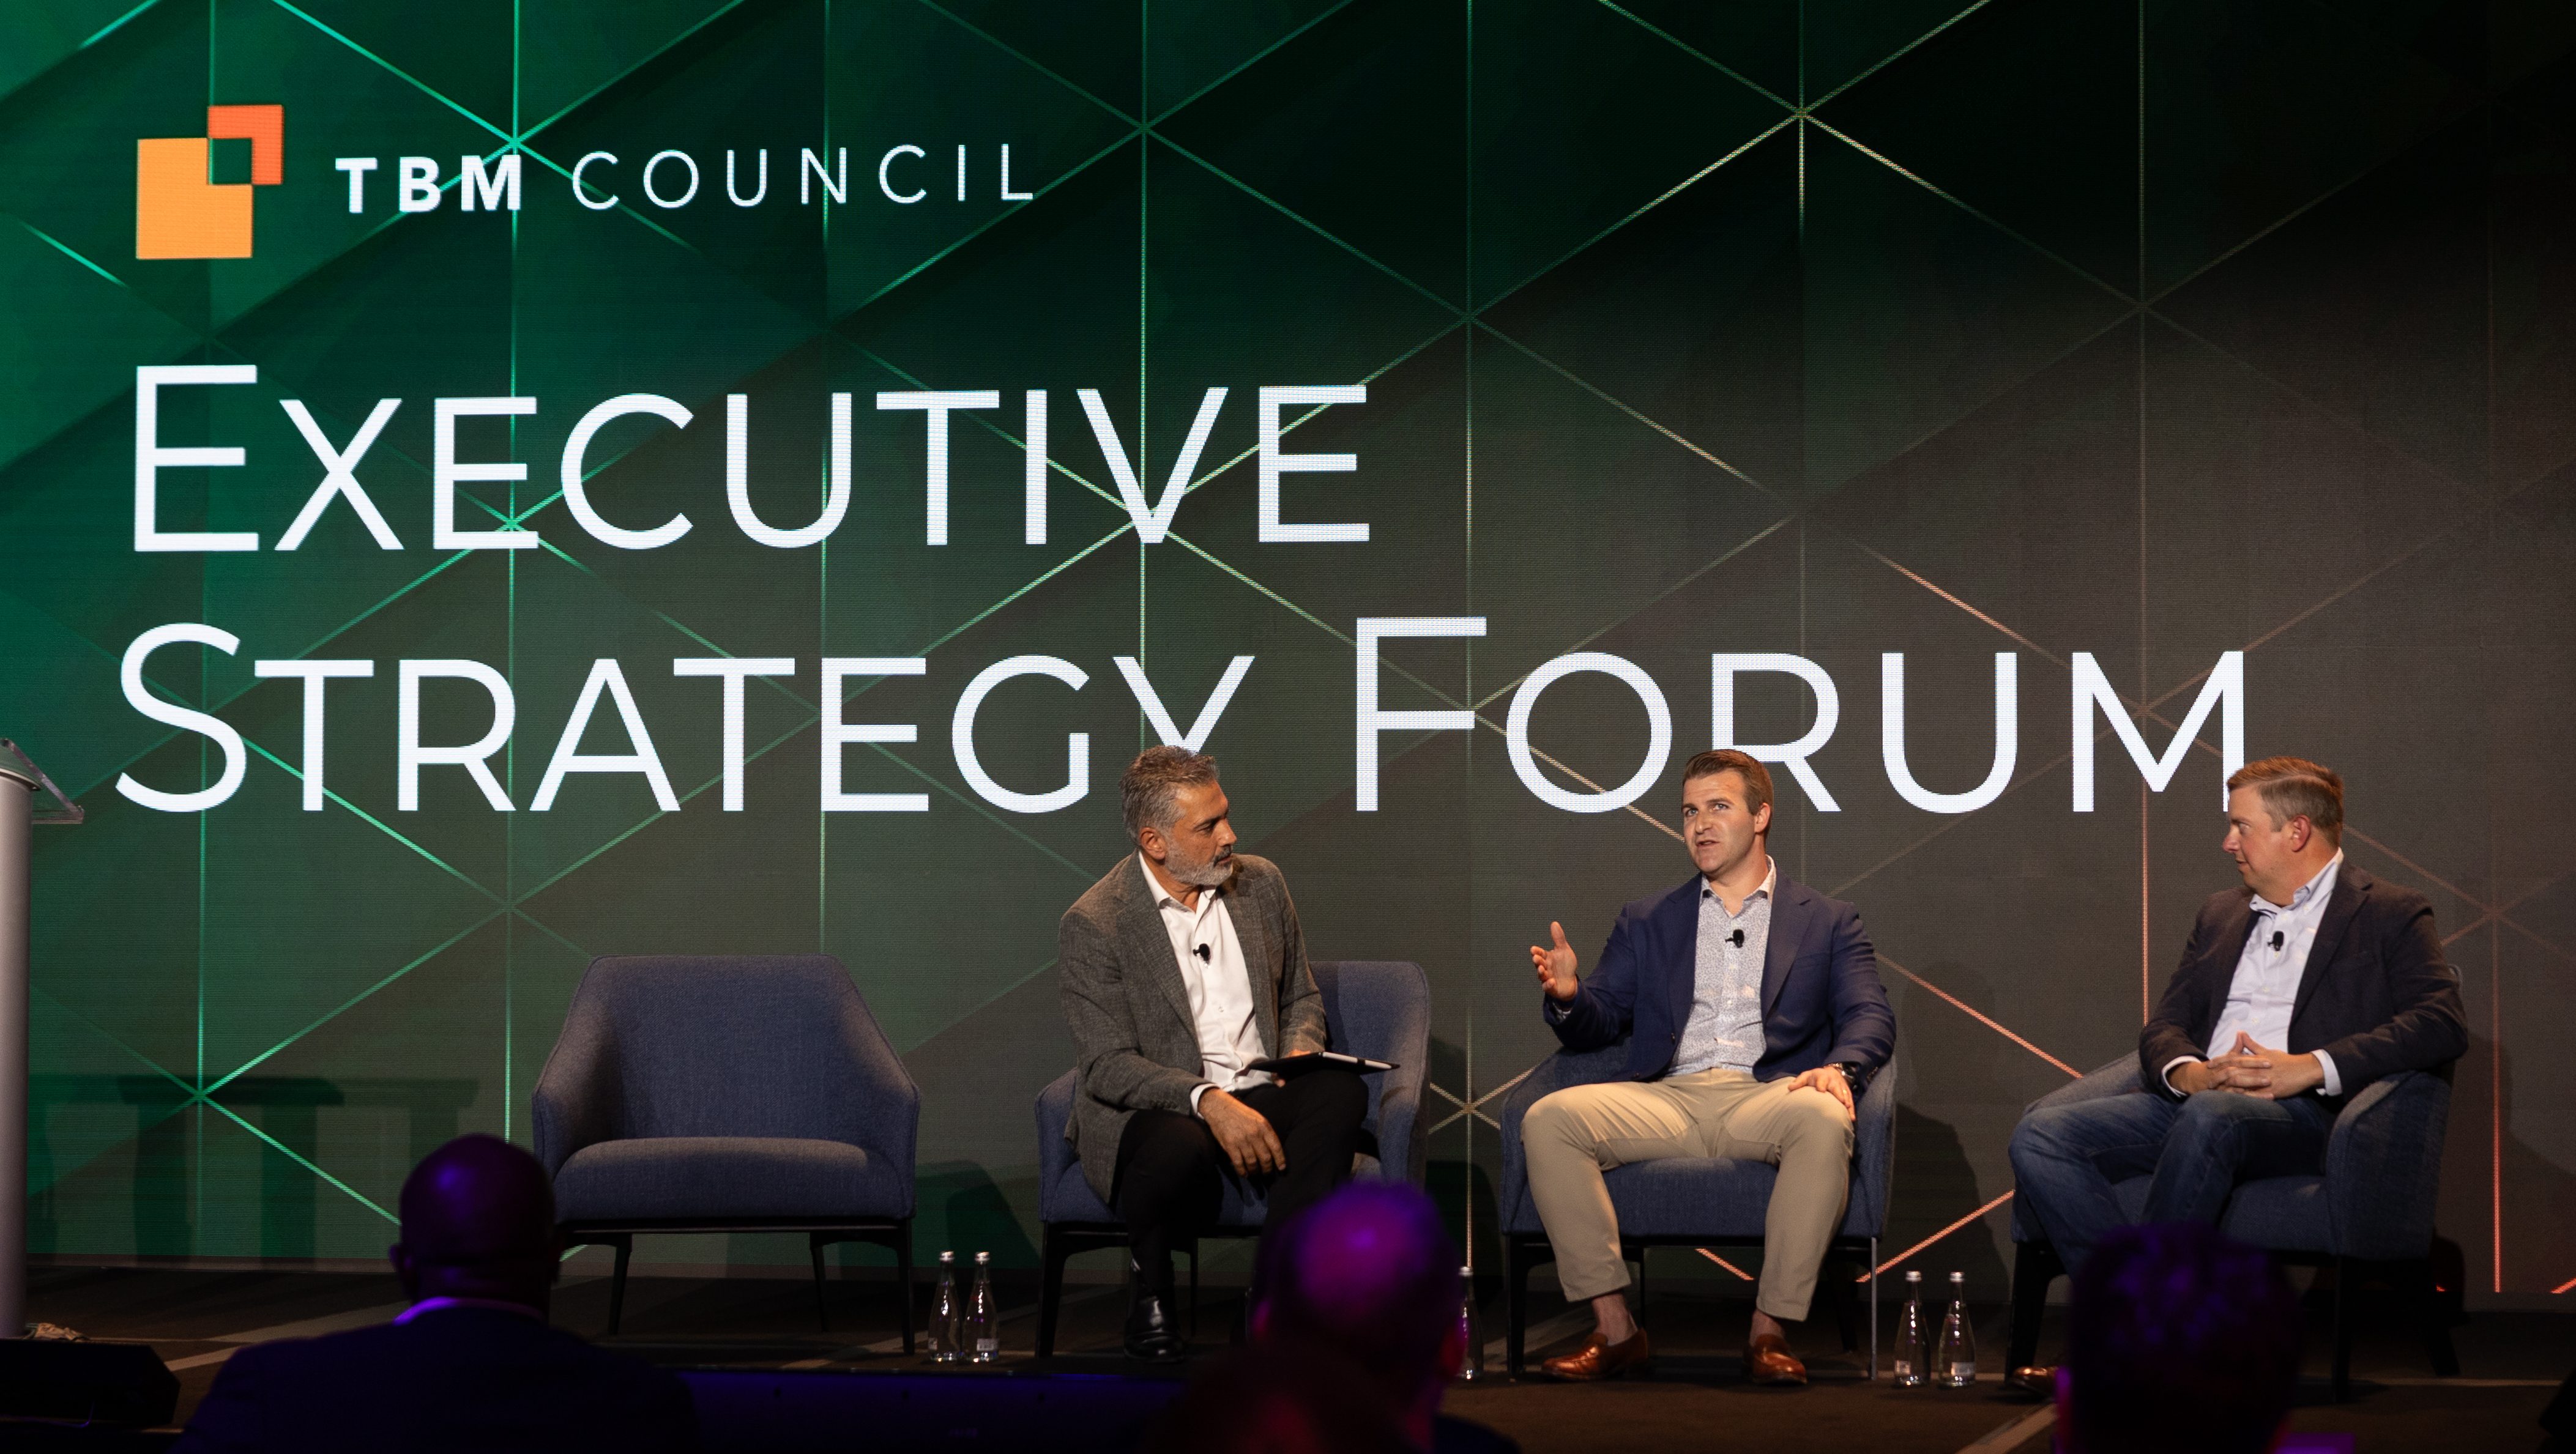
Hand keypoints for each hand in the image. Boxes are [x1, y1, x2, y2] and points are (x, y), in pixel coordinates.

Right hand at [1201, 1089, 1285, 1175]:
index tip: (1282, 1168)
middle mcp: (1254, 1134)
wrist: (1220, 1107)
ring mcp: (1242, 1140)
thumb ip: (1265, 1132)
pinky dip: (1242, 1171)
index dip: (1280, 1160)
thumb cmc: (1240, 1113)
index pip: (1276, 1147)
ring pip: (1252, 1163)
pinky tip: (1244, 1174)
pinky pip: (1238, 1163)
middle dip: (1267, 1169)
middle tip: (1267, 1172)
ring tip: (1255, 1173)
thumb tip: (1272, 1149)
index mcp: (1263, 1126)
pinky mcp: (1230, 1145)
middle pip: (1265, 1158)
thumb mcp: (1257, 1118)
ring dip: (1255, 1171)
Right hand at [1531, 922, 1579, 1000]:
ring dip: (1541, 972)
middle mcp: (1545, 968)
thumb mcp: (1564, 950)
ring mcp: (1547, 978)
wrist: (1571, 983)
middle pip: (1539, 964)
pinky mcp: (1551, 988)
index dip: (1536, 952)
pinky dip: (1549, 984)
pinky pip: (1547, 987)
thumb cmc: (1565, 966)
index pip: (1539, 953)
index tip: (1533, 949)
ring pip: (1541, 975)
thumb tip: (1554, 923)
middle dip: (1537, 961)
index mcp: (1547, 958)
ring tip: (1542, 969)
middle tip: (1536, 958)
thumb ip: (1558, 938)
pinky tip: (1552, 981)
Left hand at [1785, 1067, 1853, 1117]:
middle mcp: (1833, 1082)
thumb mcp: (1806, 1076)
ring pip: (1845, 1095)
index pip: (1821, 1080)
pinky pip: (1850, 1101)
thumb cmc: (1815, 1077)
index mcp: (1822, 1077)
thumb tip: (1790, 1088)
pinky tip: (1852, 1118)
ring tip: (1847, 1109)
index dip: (1821, 1085)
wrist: (1831, 1073)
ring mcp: (1841, 1088)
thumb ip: (1799, 1082)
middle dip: (1838, 1094)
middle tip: (1840, 1101)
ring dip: (1846, 1102)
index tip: (1821, 1090)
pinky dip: (1851, 1110)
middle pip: (1836, 1087)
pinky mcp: (1847, 1094)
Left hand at [2173, 1032, 2320, 1097]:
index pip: (2234, 1058)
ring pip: (2242, 1084)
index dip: (2220, 1061)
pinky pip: (2255, 1096)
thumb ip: (2252, 1045)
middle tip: (2207, 1080)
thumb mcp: (2267, 1051)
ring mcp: (2264, 1080)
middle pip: (2234, 1071)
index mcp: (2256, 1059)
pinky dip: (2244, 1098)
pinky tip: (2234, 1101)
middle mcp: (2258, 1069)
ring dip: (2228, 1088)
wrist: (2304, 1070)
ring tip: (2216, 1092)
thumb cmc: (2285, 1060)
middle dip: (2220, 1076)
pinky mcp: (2271, 1091)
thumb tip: (2241, 1033)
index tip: (2209, 1064)